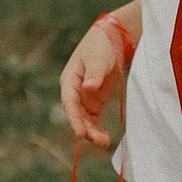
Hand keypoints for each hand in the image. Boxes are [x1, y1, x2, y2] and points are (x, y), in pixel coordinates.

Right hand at [59, 14, 133, 148]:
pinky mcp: (95, 101)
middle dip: (85, 129)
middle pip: (77, 114)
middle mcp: (75, 91)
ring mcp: (85, 97)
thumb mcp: (98, 57)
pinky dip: (97, 129)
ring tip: (105, 142)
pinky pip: (93, 119)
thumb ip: (94, 73)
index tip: (80, 134)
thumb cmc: (101, 46)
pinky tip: (105, 138)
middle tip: (99, 141)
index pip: (69, 102)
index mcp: (70, 79)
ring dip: (92, 132)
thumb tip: (88, 88)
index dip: (74, 119)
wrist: (112, 39)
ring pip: (85, 120)